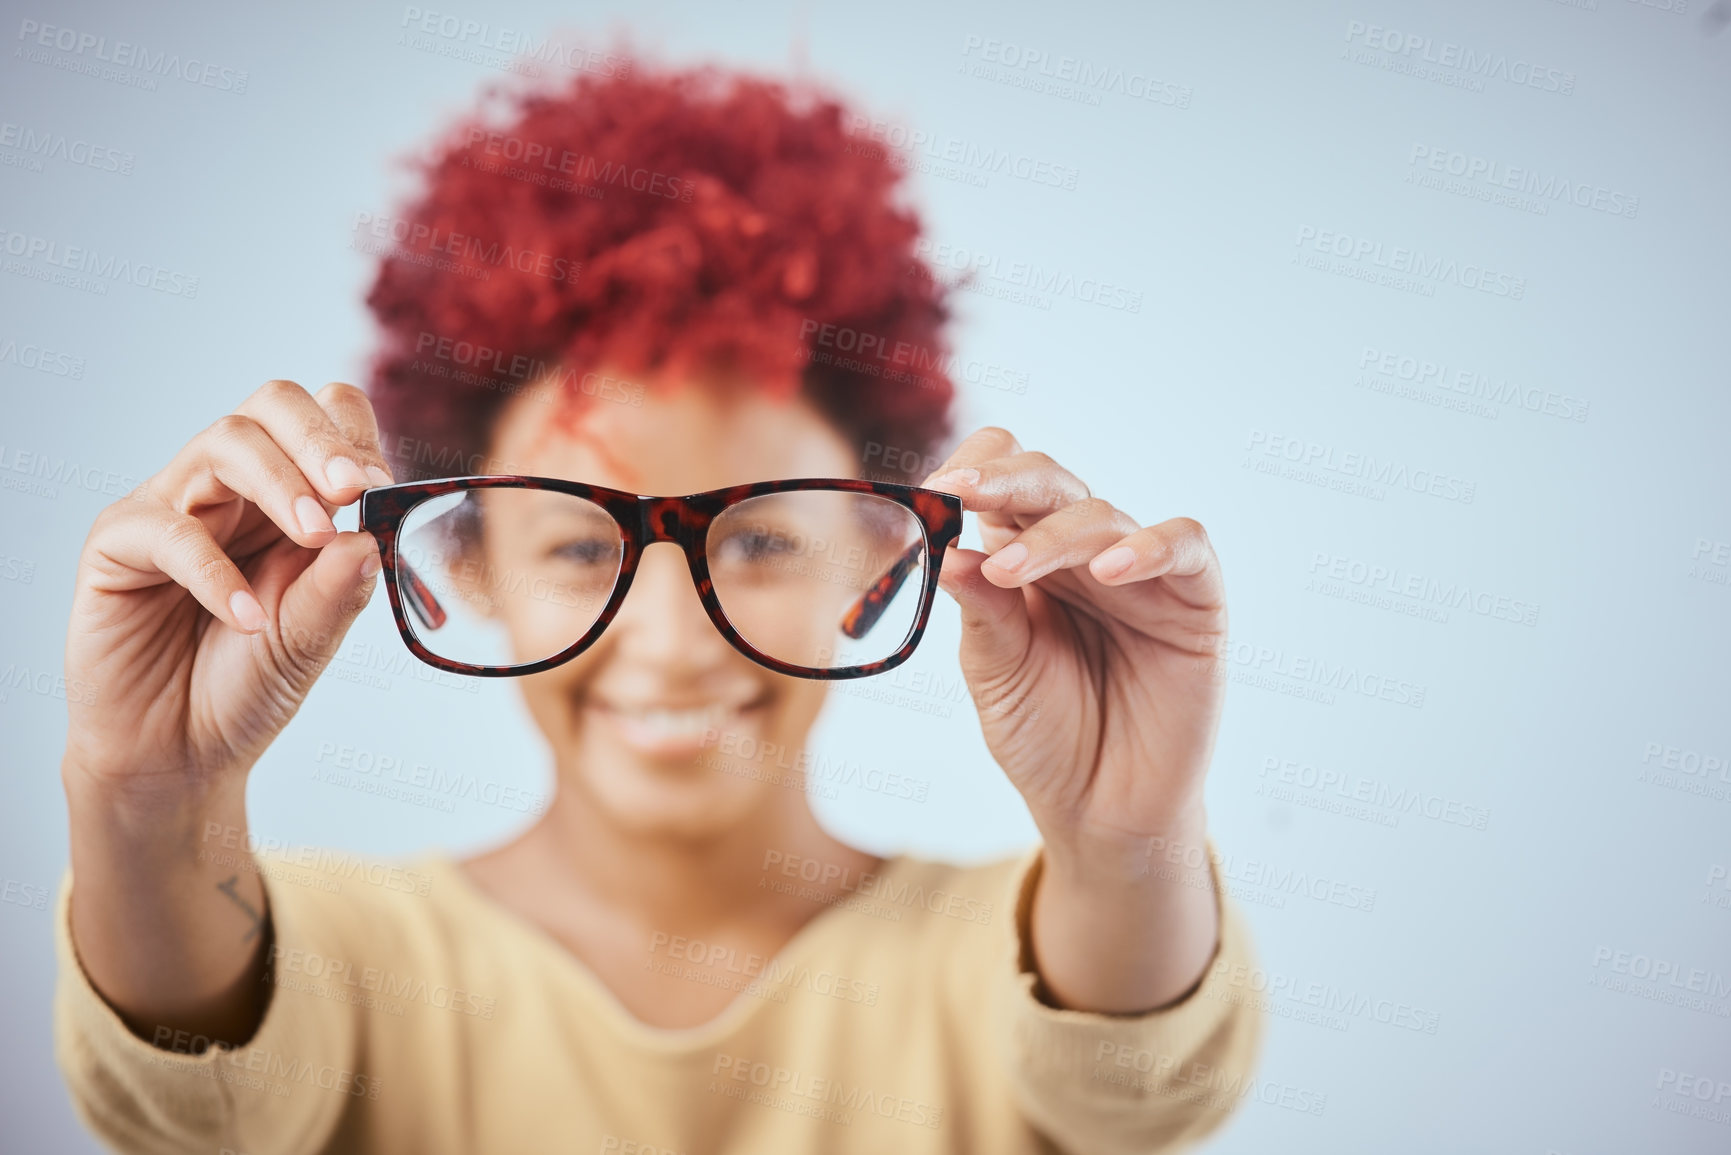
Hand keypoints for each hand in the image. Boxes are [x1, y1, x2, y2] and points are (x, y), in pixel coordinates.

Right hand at [63, 380, 394, 798]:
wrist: (178, 753)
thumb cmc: (245, 686)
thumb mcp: (311, 640)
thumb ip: (339, 590)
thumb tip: (371, 539)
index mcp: (289, 497)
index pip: (322, 420)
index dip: (352, 437)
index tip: (382, 484)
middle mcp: (230, 489)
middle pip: (271, 407)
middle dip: (319, 439)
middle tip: (353, 489)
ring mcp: (173, 508)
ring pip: (224, 444)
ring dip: (279, 485)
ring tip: (312, 538)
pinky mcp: (118, 545)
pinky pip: (167, 531)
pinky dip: (214, 572)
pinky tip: (245, 616)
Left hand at [924, 426, 1226, 857]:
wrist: (1103, 813)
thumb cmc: (1046, 738)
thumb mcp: (997, 675)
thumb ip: (981, 613)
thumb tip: (949, 551)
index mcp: (1024, 559)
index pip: (1004, 484)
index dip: (974, 469)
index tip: (931, 487)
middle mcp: (1081, 555)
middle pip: (1049, 483)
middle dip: (1003, 480)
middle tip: (959, 491)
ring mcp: (1140, 574)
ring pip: (1103, 514)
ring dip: (1053, 534)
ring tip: (1010, 571)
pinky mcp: (1195, 601)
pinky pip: (1188, 546)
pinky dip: (1150, 546)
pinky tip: (1109, 569)